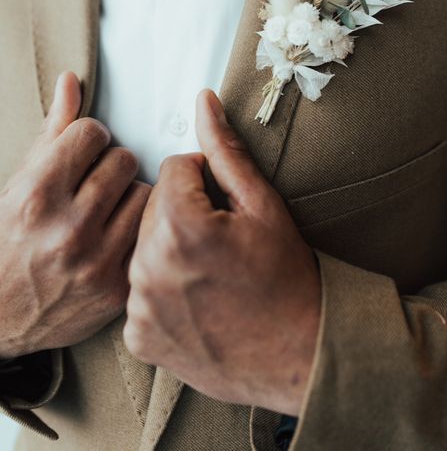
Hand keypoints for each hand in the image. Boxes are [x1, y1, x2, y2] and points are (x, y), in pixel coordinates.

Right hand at [0, 72, 150, 357]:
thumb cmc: (7, 239)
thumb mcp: (19, 182)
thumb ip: (53, 131)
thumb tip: (71, 80)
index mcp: (36, 194)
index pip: (92, 132)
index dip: (88, 139)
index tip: (82, 153)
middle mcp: (67, 227)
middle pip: (124, 159)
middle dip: (110, 165)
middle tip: (95, 184)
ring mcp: (95, 261)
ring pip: (145, 193)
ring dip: (130, 196)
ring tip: (107, 209)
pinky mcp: (116, 287)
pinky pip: (150, 232)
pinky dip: (138, 230)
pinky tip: (117, 235)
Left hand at [124, 90, 319, 415]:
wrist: (299, 354)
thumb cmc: (288, 278)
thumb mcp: (263, 205)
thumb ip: (225, 150)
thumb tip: (203, 100)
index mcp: (180, 226)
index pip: (173, 168)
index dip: (204, 180)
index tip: (227, 207)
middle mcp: (149, 267)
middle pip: (152, 206)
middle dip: (183, 212)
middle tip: (221, 241)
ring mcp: (140, 307)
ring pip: (143, 246)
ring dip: (169, 248)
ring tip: (210, 271)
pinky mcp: (138, 337)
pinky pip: (139, 290)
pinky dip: (161, 290)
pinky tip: (195, 300)